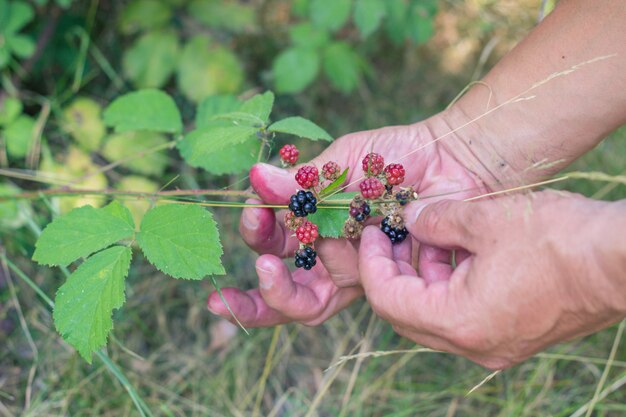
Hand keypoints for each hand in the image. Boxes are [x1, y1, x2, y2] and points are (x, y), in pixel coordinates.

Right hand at [207, 120, 482, 326]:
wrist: (449, 161)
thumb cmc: (394, 156)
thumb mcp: (342, 162)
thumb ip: (303, 181)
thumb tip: (255, 175)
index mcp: (313, 220)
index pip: (272, 239)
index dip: (255, 231)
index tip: (253, 210)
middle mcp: (327, 251)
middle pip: (283, 286)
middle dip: (255, 293)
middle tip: (248, 278)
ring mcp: (353, 270)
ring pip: (307, 301)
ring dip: (281, 291)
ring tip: (273, 267)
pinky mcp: (379, 282)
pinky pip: (345, 295)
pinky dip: (324, 281)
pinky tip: (326, 253)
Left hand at [359, 191, 625, 368]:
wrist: (622, 261)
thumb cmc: (559, 240)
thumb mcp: (485, 219)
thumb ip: (435, 220)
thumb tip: (409, 219)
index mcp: (459, 322)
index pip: (389, 301)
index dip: (371, 264)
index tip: (370, 234)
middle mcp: (474, 345)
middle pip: (408, 314)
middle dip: (394, 271)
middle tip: (391, 235)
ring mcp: (495, 344)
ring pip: (436, 314)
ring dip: (424, 276)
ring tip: (429, 235)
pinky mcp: (513, 335)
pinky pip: (464, 314)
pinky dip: (451, 284)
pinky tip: (458, 249)